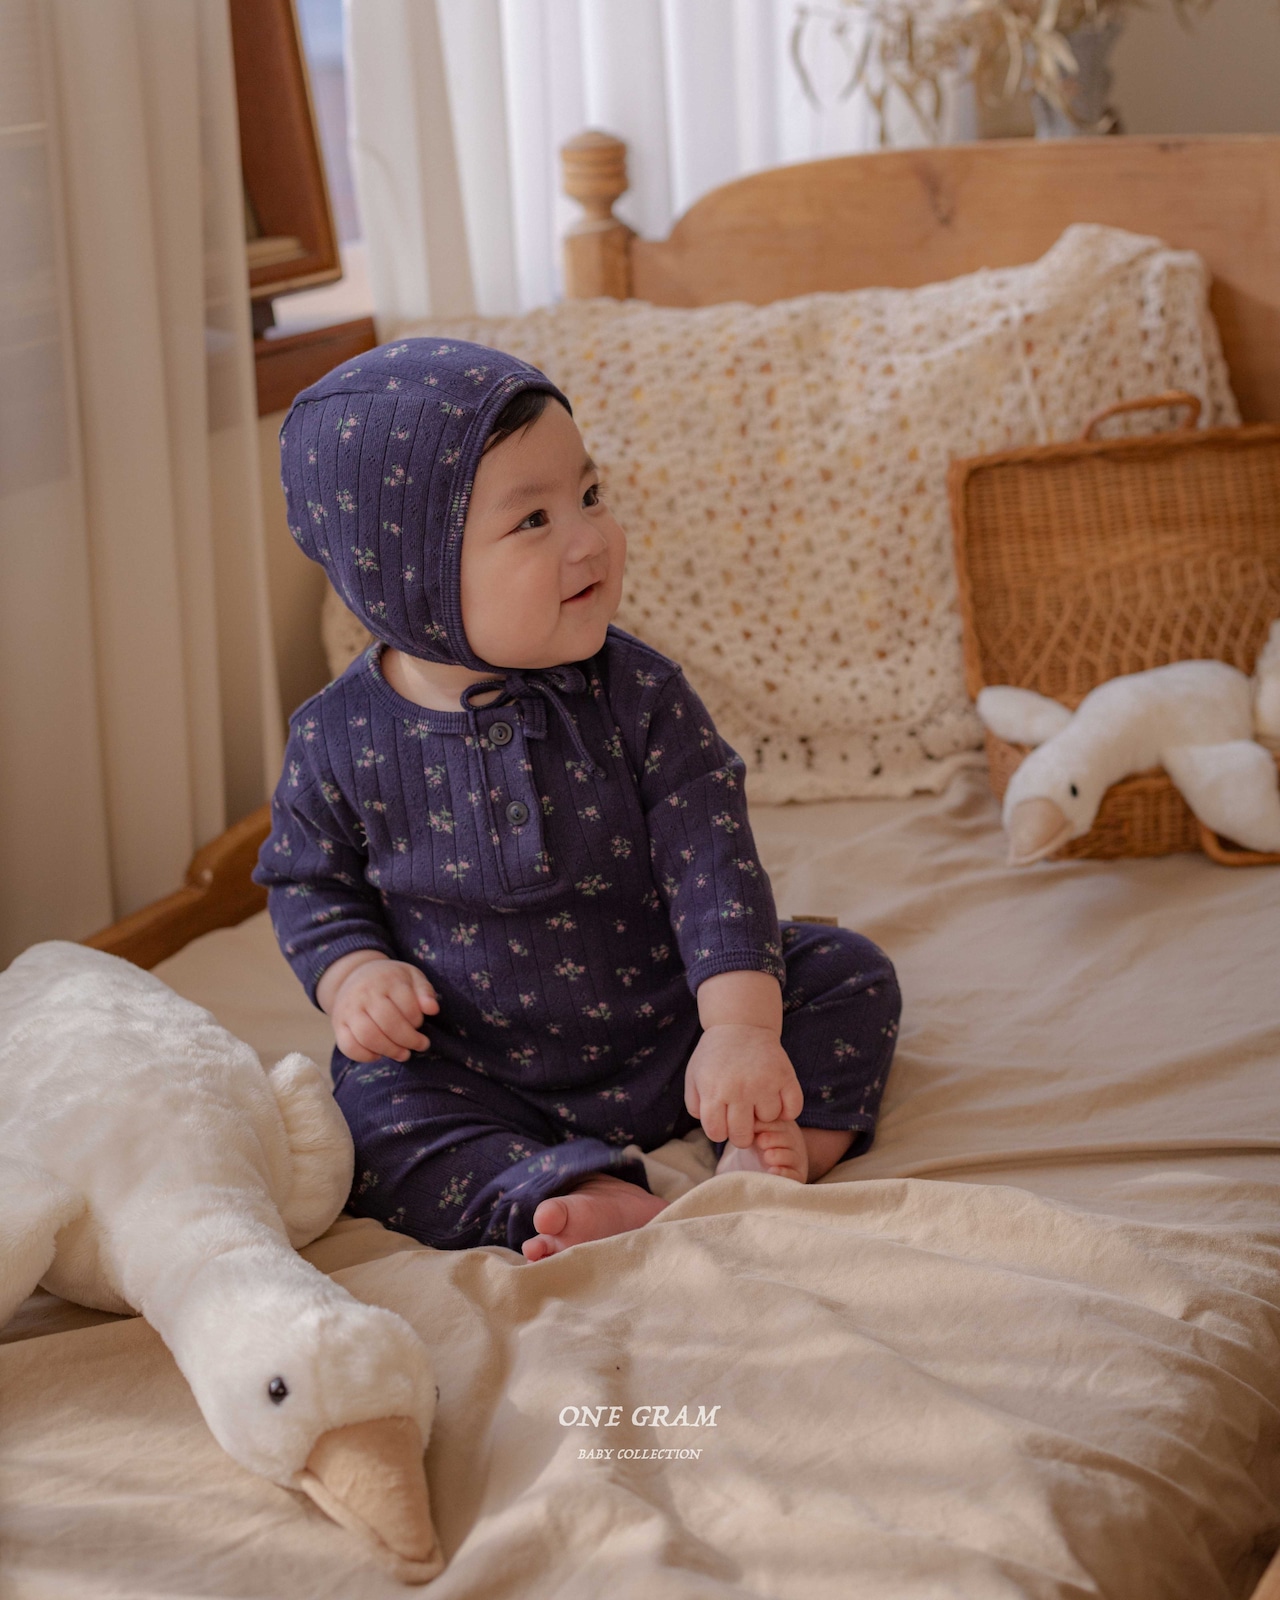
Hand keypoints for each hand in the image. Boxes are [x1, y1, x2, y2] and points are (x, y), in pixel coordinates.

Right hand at [318, 951, 438, 1063]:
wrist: (355, 974)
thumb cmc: (390, 979)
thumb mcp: (411, 976)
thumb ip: (424, 991)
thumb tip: (433, 1009)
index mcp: (387, 980)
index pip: (408, 1007)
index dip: (418, 1021)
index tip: (420, 1024)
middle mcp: (365, 994)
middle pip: (388, 1024)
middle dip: (408, 1040)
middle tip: (420, 1045)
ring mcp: (348, 1010)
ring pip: (368, 1037)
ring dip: (390, 1050)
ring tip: (403, 1054)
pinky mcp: (338, 1024)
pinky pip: (348, 1046)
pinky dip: (365, 1056)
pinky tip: (379, 1054)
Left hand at [684, 1024, 803, 1147]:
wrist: (740, 1024)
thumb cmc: (715, 1055)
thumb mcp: (694, 1077)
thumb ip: (695, 1106)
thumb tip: (712, 1127)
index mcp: (713, 1090)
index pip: (717, 1133)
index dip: (719, 1131)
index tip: (722, 1120)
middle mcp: (739, 1089)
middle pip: (743, 1135)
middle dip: (740, 1132)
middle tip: (741, 1118)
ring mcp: (764, 1083)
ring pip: (769, 1121)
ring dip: (763, 1114)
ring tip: (757, 1099)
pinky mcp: (785, 1076)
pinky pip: (793, 1110)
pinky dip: (787, 1110)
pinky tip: (776, 1099)